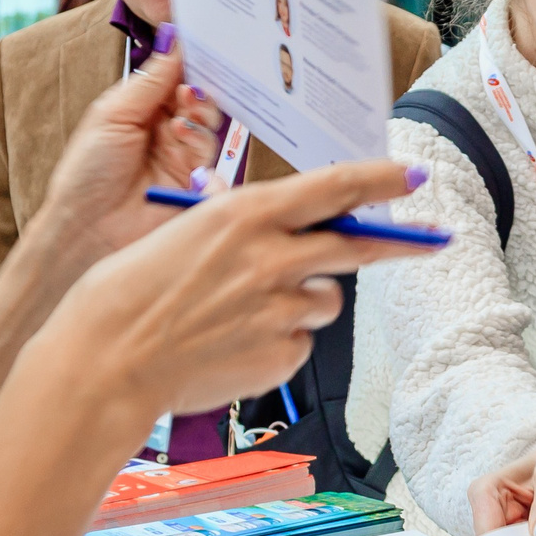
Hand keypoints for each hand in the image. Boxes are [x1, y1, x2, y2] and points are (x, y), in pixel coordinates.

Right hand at [0, 158, 438, 535]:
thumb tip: (287, 233)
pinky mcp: (281, 356)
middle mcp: (273, 257)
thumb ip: (243, 231)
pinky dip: (279, 343)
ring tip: (248, 313)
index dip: (382, 179)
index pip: (335, 187)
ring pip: (326, 301)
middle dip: (400, 241)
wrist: (105, 361)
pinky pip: (300, 345)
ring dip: (304, 302)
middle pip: (357, 246)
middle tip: (430, 238)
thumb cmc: (127, 293)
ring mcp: (280, 309)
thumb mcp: (186, 233)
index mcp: (245, 213)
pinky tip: (235, 346)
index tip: (413, 175)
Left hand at [27, 47, 220, 274]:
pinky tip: (182, 142)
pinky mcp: (198, 184)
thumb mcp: (113, 114)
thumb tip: (174, 40)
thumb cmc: (88, 173)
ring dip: (200, 115)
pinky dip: (201, 144)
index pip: (175, 77)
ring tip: (181, 116)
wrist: (88, 229)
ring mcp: (183, 157)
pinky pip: (214, 157)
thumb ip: (150, 80)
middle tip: (190, 89)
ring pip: (210, 125)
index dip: (188, 63)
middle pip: (199, 99)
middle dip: (199, 89)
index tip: (200, 46)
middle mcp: (167, 131)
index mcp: (143, 110)